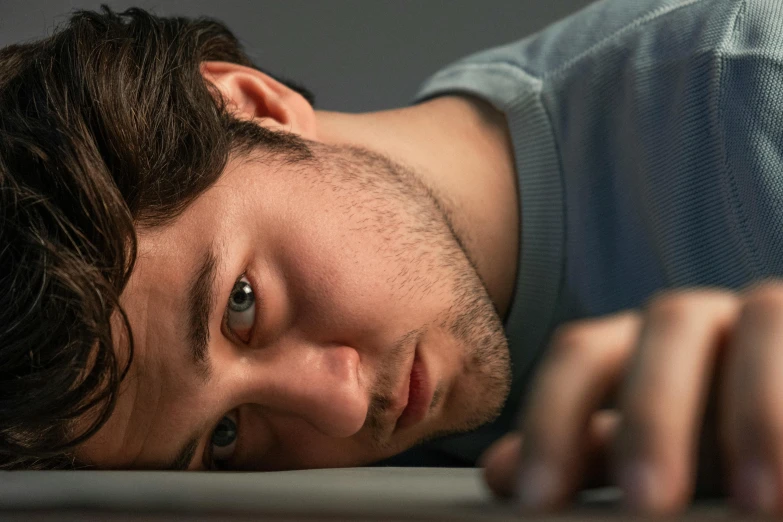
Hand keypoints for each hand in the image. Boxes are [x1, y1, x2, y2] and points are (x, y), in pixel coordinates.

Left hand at [480, 281, 782, 514]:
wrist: (776, 439)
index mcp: (638, 342)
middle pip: (667, 326)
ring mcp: (769, 319)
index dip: (554, 418)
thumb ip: (587, 453)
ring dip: (759, 412)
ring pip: (764, 317)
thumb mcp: (648, 453)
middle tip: (646, 502)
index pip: (582, 354)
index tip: (537, 501)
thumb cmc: (711, 440)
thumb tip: (502, 473)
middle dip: (655, 414)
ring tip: (755, 503)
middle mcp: (701, 318)